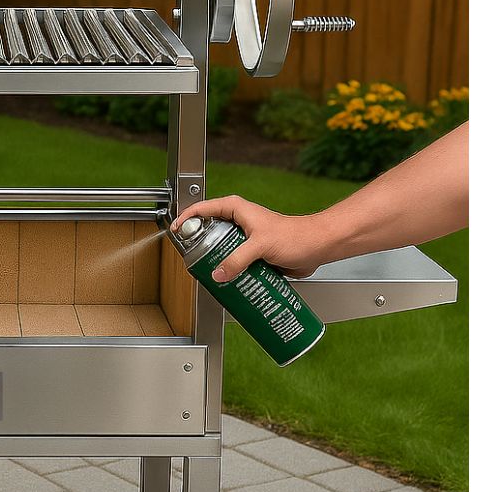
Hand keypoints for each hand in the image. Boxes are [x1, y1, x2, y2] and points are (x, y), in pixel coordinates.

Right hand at [170, 196, 331, 281]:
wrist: (318, 247)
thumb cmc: (296, 236)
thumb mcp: (261, 245)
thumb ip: (238, 259)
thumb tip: (218, 274)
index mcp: (236, 210)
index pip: (202, 208)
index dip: (185, 218)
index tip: (175, 231)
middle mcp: (238, 223)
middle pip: (208, 232)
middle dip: (198, 247)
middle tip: (191, 260)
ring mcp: (244, 239)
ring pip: (220, 250)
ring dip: (214, 262)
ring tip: (207, 275)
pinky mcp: (252, 254)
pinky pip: (233, 262)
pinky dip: (228, 272)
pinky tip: (225, 283)